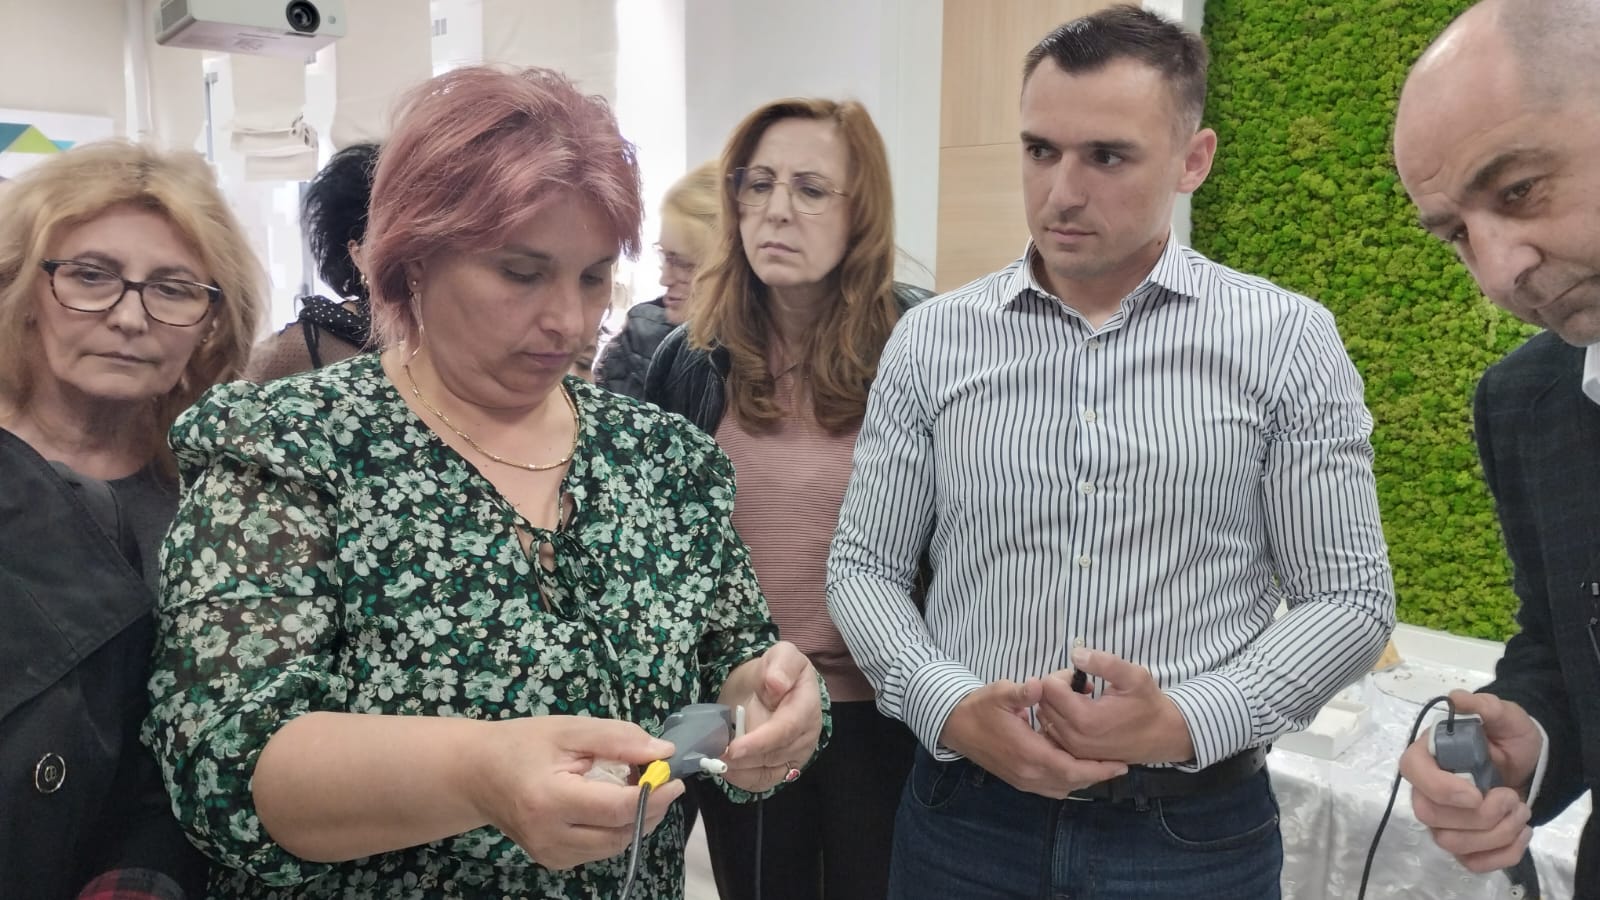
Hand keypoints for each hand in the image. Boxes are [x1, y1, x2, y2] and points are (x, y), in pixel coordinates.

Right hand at [467, 716, 685, 869]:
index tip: (674, 776)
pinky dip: (616, 827)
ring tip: (636, 787)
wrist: (477, 774)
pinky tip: (612, 803)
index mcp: (550, 801)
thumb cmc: (522, 745)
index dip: (653, 794)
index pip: (617, 808)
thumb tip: (664, 753)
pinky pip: (600, 848)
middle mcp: (550, 837)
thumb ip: (618, 739)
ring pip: (614, 845)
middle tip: (659, 778)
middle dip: (650, 807)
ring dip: (636, 818)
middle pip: (621, 833)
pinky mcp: (554, 861)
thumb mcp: (570, 730)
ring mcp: (551, 855)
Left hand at [718, 641, 823, 791]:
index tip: (734, 748)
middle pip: (775, 754)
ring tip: (716, 759)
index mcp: (807, 704)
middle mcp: (808, 733)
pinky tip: (728, 770)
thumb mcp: (780, 655)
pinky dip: (744, 780)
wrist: (772, 686)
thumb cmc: (774, 671)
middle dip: (744, 758)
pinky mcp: (786, 767)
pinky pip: (766, 781)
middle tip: (714, 754)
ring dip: (740, 769)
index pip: (786, 729)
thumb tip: (776, 685)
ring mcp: (798, 753)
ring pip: (769, 771)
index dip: (760, 741)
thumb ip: (781, 665)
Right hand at [938, 679, 1127, 798]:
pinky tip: (1075, 766)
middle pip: (1072, 782)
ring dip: (1083, 779)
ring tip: (1101, 765)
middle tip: (1118, 765)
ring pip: (1062, 787)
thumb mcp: (1001, 693)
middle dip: (1096, 775)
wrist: (955, 725)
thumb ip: (1022, 692)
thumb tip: (1039, 684)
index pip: (1071, 769)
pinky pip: (1051, 787)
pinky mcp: (1018, 780)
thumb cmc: (980, 707)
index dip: (1098, 769)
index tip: (1121, 765)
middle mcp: (1028, 773)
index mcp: (1028, 753)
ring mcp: (1022, 780)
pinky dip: (1068, 780)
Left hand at [1035, 648, 1194, 765]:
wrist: (1162, 736)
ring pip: (1045, 717)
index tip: (1083, 678)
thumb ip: (1103, 662)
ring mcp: (1074, 749)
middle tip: (1083, 687)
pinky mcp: (1076, 755)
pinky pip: (1052, 731)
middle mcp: (1074, 738)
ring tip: (1083, 700)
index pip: (1049, 688)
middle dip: (1058, 689)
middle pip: (1044, 702)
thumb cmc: (1148, 704)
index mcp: (1086, 719)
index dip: (1063, 676)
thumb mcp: (1133, 676)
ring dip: (1058, 704)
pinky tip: (1080, 715)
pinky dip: (1059, 719)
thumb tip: (1075, 654)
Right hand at [1399, 690, 1543, 872]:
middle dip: (1478, 816)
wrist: (1526, 764)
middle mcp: (1427, 791)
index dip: (1440, 789)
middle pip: (1430, 816)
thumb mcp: (1506, 717)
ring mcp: (1443, 821)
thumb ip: (1485, 706)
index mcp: (1428, 756)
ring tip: (1521, 811)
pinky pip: (1471, 863)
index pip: (1411, 773)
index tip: (1477, 793)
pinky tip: (1521, 833)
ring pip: (1451, 843)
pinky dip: (1502, 854)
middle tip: (1511, 798)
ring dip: (1496, 834)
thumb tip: (1458, 698)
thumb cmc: (1509, 738)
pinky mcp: (1463, 844)